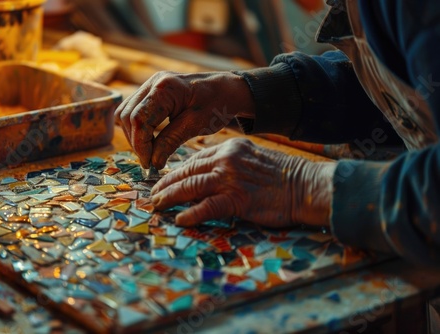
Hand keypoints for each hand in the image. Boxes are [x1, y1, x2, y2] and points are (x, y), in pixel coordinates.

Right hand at [115, 71, 254, 168]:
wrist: (226, 89)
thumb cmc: (216, 104)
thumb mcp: (196, 125)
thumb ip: (171, 141)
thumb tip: (153, 162)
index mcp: (166, 88)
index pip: (139, 119)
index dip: (140, 145)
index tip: (149, 164)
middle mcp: (153, 82)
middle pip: (128, 116)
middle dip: (136, 142)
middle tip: (149, 162)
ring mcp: (150, 84)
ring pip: (126, 113)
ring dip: (134, 135)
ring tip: (150, 153)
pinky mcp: (151, 91)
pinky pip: (133, 109)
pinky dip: (137, 127)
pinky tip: (150, 140)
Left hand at [150, 138, 335, 226]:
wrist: (306, 185)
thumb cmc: (282, 175)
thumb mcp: (252, 158)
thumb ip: (230, 162)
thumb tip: (208, 173)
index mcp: (229, 148)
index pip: (194, 159)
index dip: (176, 172)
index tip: (165, 181)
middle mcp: (226, 160)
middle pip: (187, 171)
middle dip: (166, 184)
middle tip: (153, 195)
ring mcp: (231, 179)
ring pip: (190, 186)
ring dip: (170, 197)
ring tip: (158, 206)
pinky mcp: (238, 199)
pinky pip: (207, 207)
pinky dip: (191, 214)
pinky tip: (181, 220)